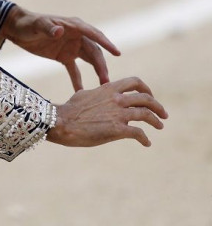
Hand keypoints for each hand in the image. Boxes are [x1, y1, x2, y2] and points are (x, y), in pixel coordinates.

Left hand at [0, 5, 120, 90]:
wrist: (17, 28)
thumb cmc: (28, 23)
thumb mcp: (37, 25)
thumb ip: (48, 28)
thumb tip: (60, 32)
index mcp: (74, 26)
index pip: (94, 35)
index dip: (106, 43)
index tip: (117, 53)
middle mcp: (76, 36)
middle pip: (94, 52)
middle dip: (101, 66)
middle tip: (107, 82)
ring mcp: (71, 47)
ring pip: (89, 61)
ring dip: (96, 73)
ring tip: (103, 88)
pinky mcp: (63, 56)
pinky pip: (74, 70)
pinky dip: (78, 81)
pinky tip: (82, 93)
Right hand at [47, 77, 167, 147]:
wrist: (62, 123)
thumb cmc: (69, 110)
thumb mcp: (84, 95)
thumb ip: (97, 94)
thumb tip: (96, 95)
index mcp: (108, 89)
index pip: (134, 82)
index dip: (146, 88)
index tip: (149, 96)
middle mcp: (116, 99)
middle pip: (146, 99)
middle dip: (158, 106)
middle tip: (163, 114)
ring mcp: (118, 114)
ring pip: (146, 115)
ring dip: (156, 121)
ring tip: (160, 126)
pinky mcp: (117, 129)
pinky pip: (138, 133)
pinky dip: (145, 139)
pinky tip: (146, 143)